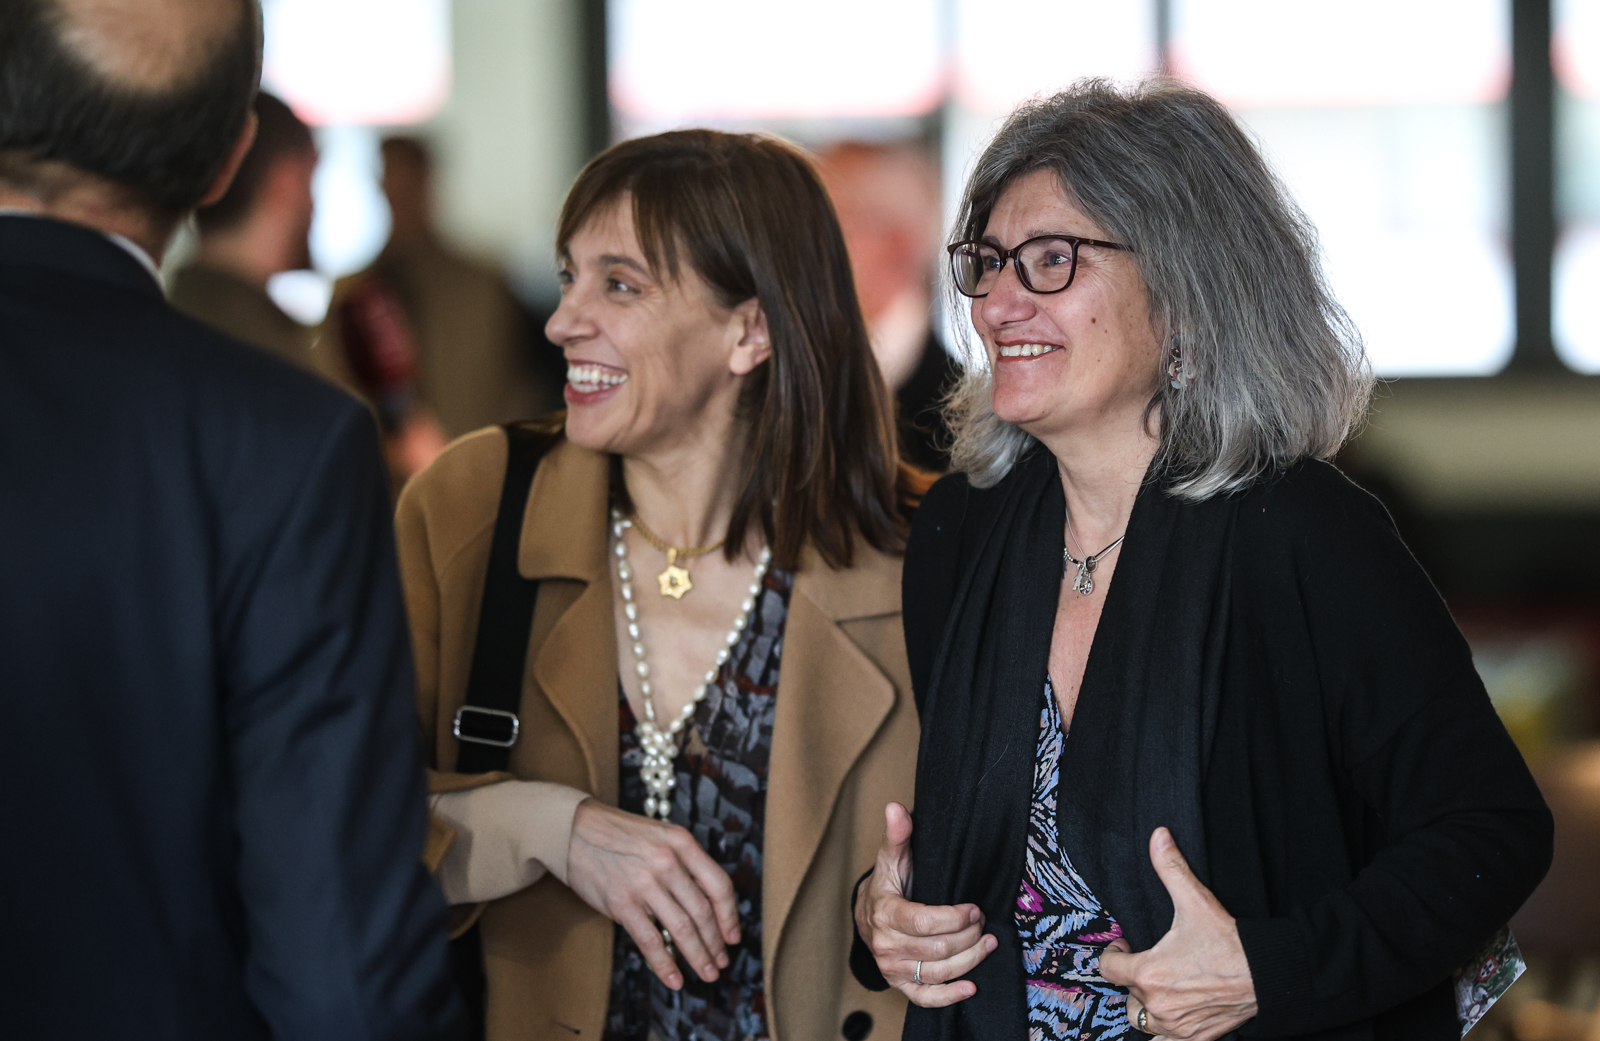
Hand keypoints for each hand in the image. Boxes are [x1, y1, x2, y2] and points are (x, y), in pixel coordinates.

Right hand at [565, 798, 738, 989]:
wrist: (575, 829)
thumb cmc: (620, 835)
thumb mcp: (661, 836)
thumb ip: (684, 863)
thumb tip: (706, 905)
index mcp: (682, 843)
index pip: (719, 885)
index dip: (730, 916)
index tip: (734, 936)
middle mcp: (668, 862)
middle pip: (702, 911)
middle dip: (715, 943)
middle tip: (721, 963)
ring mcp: (644, 883)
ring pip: (682, 929)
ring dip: (698, 956)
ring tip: (706, 973)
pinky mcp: (622, 903)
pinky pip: (650, 941)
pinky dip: (665, 964)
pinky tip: (674, 979)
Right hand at [855, 802, 997, 1006]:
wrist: (868, 915)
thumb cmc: (887, 885)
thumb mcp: (891, 859)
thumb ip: (897, 835)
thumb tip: (896, 808)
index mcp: (884, 913)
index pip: (924, 922)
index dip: (955, 918)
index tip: (975, 908)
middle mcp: (886, 945)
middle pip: (938, 948)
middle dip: (968, 936)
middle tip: (984, 922)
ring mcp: (893, 968)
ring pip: (938, 972)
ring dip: (970, 959)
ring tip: (988, 943)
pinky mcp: (900, 984)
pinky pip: (926, 997)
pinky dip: (950, 996)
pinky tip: (971, 987)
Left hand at [1099, 828, 1256, 1039]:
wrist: (1267, 975)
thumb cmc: (1229, 942)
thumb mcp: (1196, 901)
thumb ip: (1172, 868)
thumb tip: (1158, 836)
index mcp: (1149, 973)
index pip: (1108, 969)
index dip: (1113, 955)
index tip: (1124, 947)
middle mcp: (1158, 1005)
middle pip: (1126, 996)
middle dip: (1134, 981)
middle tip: (1148, 966)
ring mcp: (1176, 1026)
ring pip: (1143, 1023)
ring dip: (1147, 1008)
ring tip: (1159, 990)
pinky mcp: (1195, 1039)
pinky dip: (1165, 1035)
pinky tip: (1173, 1017)